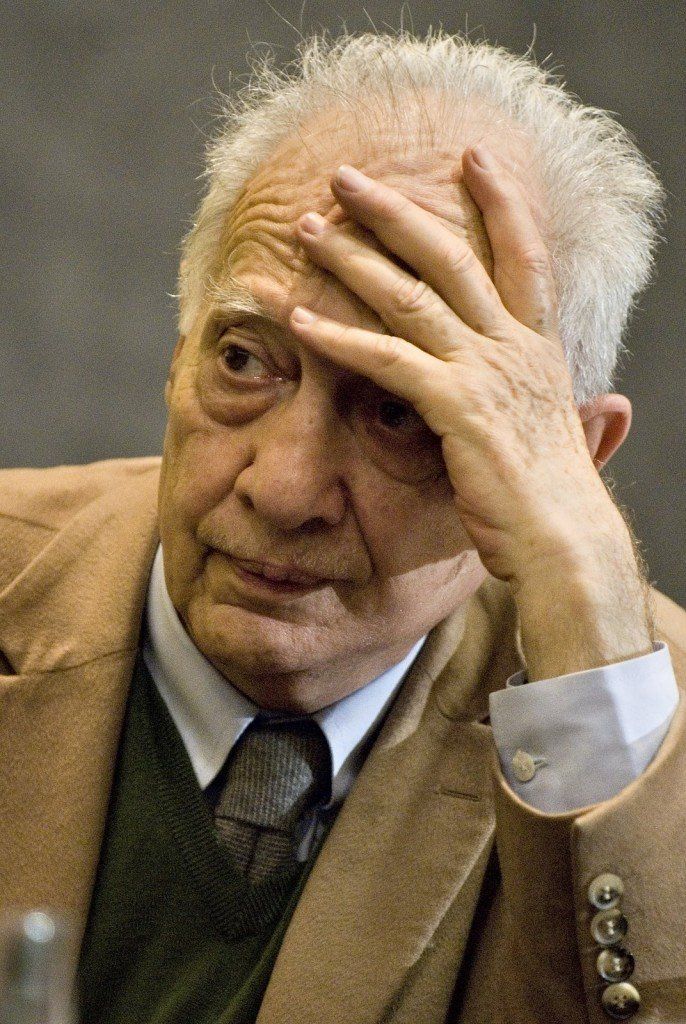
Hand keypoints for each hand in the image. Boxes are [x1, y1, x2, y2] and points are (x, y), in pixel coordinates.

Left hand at [290, 145, 620, 589]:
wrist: (564, 544)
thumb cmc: (558, 502)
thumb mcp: (570, 443)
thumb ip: (582, 416)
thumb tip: (609, 407)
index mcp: (538, 349)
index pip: (523, 256)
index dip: (500, 202)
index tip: (471, 157)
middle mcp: (512, 347)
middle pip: (450, 255)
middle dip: (395, 210)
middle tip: (345, 177)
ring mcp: (484, 372)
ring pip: (409, 295)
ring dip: (353, 258)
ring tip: (306, 229)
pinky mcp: (455, 406)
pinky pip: (385, 359)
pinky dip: (338, 338)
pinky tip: (297, 321)